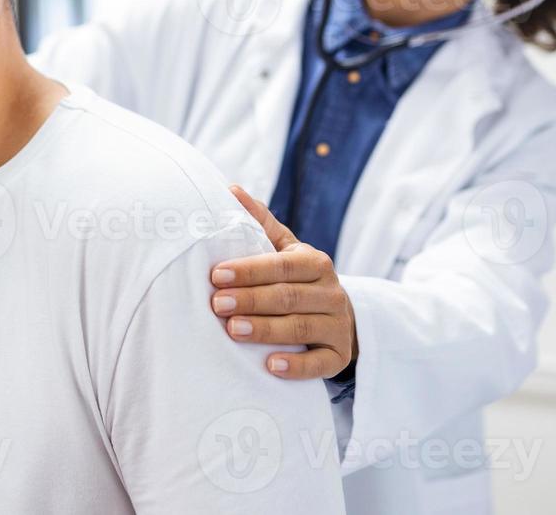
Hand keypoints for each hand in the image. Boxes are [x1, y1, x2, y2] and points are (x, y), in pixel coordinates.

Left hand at [211, 185, 357, 379]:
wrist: (337, 316)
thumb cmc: (297, 278)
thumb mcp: (285, 249)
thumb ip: (260, 222)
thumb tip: (230, 189)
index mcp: (316, 262)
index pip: (282, 265)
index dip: (250, 270)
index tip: (216, 274)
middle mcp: (332, 293)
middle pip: (288, 297)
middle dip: (250, 300)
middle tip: (216, 304)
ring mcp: (338, 326)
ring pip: (300, 329)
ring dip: (265, 330)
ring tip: (233, 330)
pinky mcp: (338, 357)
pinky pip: (319, 364)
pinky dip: (295, 366)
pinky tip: (270, 366)